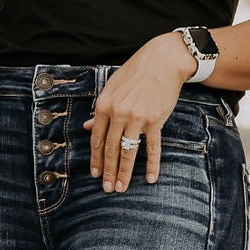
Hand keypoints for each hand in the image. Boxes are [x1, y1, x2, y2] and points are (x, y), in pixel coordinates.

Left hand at [90, 33, 191, 192]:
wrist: (163, 61)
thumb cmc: (135, 73)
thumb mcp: (112, 88)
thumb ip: (100, 110)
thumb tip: (87, 127)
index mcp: (104, 105)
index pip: (97, 138)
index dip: (95, 158)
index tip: (94, 173)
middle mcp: (119, 113)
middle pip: (110, 149)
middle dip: (107, 171)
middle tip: (106, 188)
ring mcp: (137, 118)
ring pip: (128, 151)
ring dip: (124, 172)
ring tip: (121, 187)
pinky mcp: (155, 120)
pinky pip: (152, 147)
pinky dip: (151, 164)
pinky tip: (150, 178)